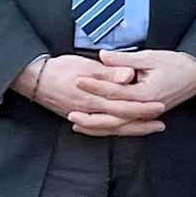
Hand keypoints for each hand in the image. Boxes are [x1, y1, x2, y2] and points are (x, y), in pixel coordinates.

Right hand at [25, 54, 163, 133]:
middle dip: (142, 124)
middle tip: (161, 124)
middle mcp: (89, 112)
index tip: (160, 106)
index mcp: (93, 98)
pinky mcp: (79, 118)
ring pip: (112, 129)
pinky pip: (100, 130)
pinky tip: (124, 131)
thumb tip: (129, 76)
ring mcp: (84, 118)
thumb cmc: (59, 68)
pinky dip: (113, 131)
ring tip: (149, 128)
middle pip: (121, 122)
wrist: (34, 79)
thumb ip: (108, 72)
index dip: (143, 108)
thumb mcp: (85, 65)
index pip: (124, 107)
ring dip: (132, 130)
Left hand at [66, 49, 195, 135]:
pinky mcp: (147, 116)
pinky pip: (125, 126)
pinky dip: (109, 128)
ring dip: (97, 127)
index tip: (78, 79)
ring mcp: (147, 115)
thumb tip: (103, 56)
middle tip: (70, 112)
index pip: (115, 92)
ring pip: (118, 126)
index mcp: (146, 93)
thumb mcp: (150, 57)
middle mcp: (145, 108)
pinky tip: (96, 127)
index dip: (95, 86)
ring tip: (77, 124)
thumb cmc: (176, 64)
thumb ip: (124, 60)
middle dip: (91, 117)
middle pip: (113, 118)